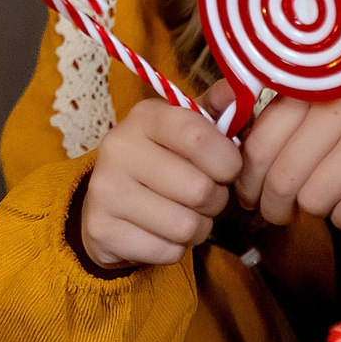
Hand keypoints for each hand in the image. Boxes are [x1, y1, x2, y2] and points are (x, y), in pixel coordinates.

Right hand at [79, 89, 242, 269]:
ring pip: (185, 225)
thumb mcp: (187, 129)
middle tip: (205, 196)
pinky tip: (162, 233)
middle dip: (216, 200)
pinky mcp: (101, 230)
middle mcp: (118, 147)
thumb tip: (239, 90)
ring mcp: (104, 190)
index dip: (227, 160)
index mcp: (145, 117)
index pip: (197, 136)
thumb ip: (218, 112)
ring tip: (186, 215)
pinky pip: (167, 252)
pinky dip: (175, 249)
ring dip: (198, 228)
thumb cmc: (162, 162)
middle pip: (199, 189)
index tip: (229, 168)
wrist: (107, 203)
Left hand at [236, 40, 340, 230]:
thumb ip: (283, 103)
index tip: (250, 194)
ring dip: (315, 210)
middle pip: (283, 179)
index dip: (247, 180)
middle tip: (278, 213)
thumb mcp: (334, 82)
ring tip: (327, 199)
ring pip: (316, 199)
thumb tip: (220, 135)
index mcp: (316, 82)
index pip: (258, 145)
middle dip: (274, 207)